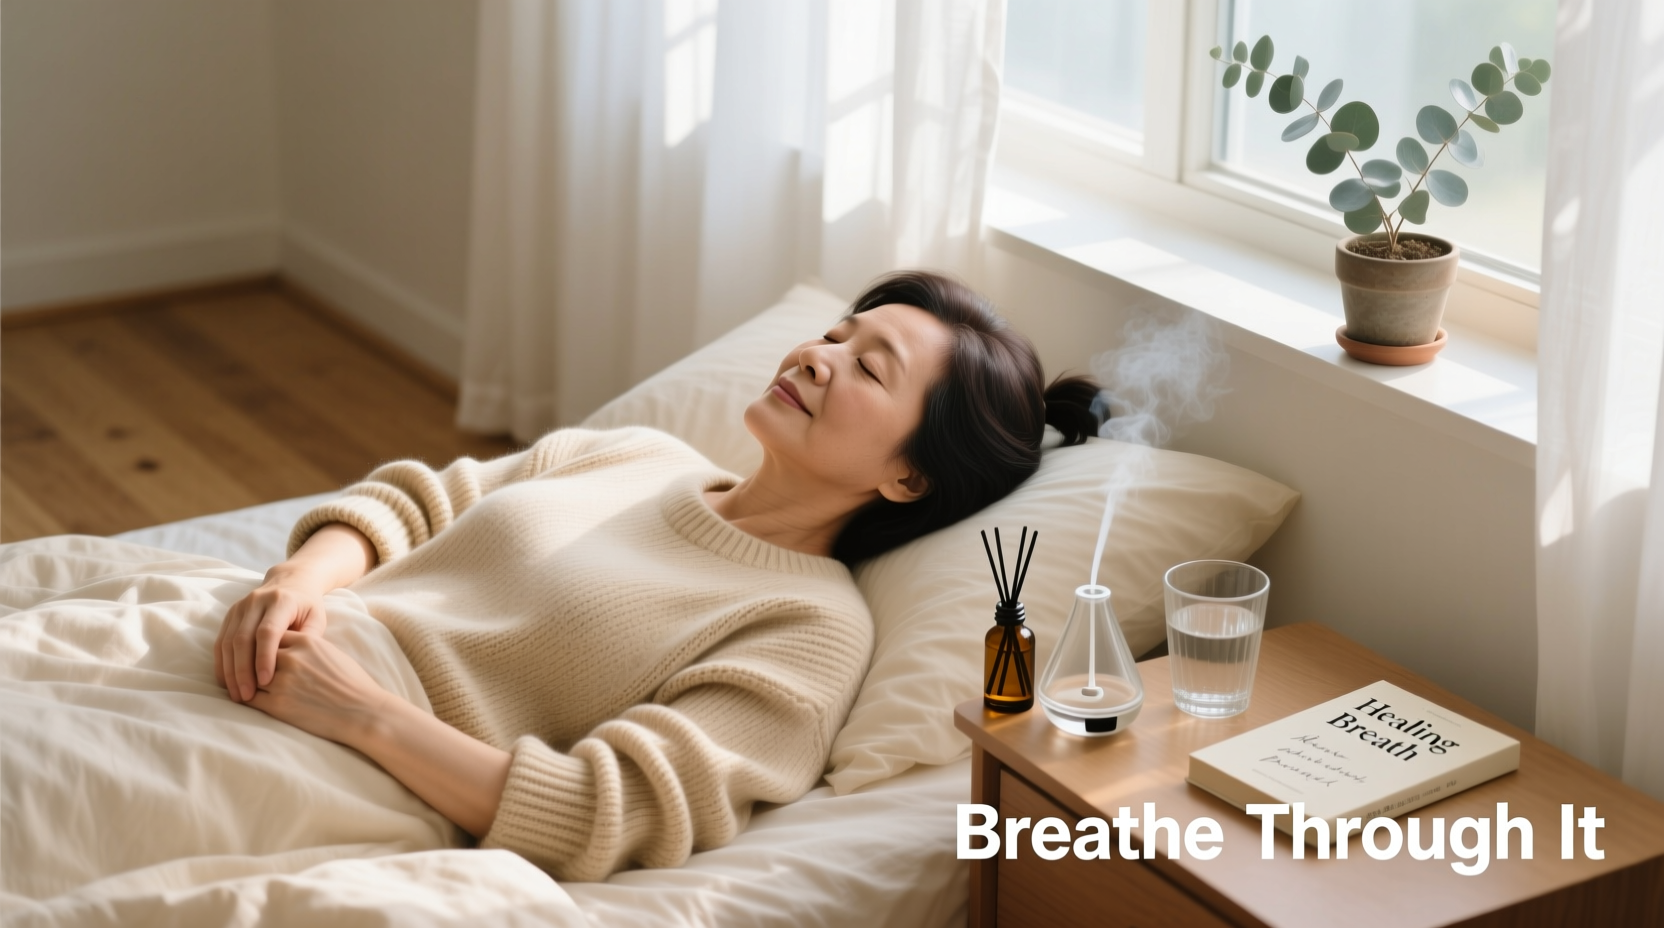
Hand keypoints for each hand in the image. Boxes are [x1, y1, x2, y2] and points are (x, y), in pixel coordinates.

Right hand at [215, 577, 329, 702]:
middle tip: (247, 696)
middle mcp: (256, 602)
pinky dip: (222, 664)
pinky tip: (227, 682)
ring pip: (228, 642)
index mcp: (281, 601)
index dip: (264, 657)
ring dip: (230, 671)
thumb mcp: (316, 619)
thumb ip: (309, 639)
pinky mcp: (229, 615)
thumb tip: (296, 667)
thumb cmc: (307, 607)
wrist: (291, 582)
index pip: (268, 631)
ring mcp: (239, 608)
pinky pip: (220, 642)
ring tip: (237, 695)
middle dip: (243, 670)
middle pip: (242, 638)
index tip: (266, 682)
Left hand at [247, 631, 391, 747]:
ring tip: (240, 684)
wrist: (363, 711)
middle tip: (241, 666)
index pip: (272, 635)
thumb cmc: (352, 683)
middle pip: (256, 652)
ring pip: (248, 675)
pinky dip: (245, 698)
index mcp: (307, 641)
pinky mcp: (277, 705)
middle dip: (249, 660)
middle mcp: (291, 657)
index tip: (259, 650)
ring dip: (244, 681)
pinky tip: (246, 698)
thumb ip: (306, 647)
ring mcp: (282, 681)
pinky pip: (250, 698)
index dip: (264, 644)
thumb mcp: (331, 653)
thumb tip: (287, 647)